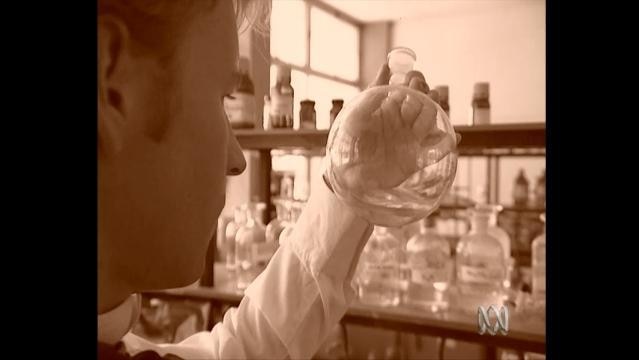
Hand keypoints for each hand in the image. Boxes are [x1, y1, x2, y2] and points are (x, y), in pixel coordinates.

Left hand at [327, 63, 460, 191]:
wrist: (348, 172)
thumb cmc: (348, 142)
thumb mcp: (356, 114)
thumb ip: (371, 94)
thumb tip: (386, 66)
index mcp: (390, 108)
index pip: (410, 89)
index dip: (416, 81)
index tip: (413, 80)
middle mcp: (403, 122)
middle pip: (425, 102)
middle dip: (428, 95)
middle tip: (424, 94)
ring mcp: (411, 139)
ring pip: (432, 122)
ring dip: (438, 113)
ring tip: (435, 109)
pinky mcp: (415, 158)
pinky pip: (436, 149)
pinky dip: (448, 142)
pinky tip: (453, 137)